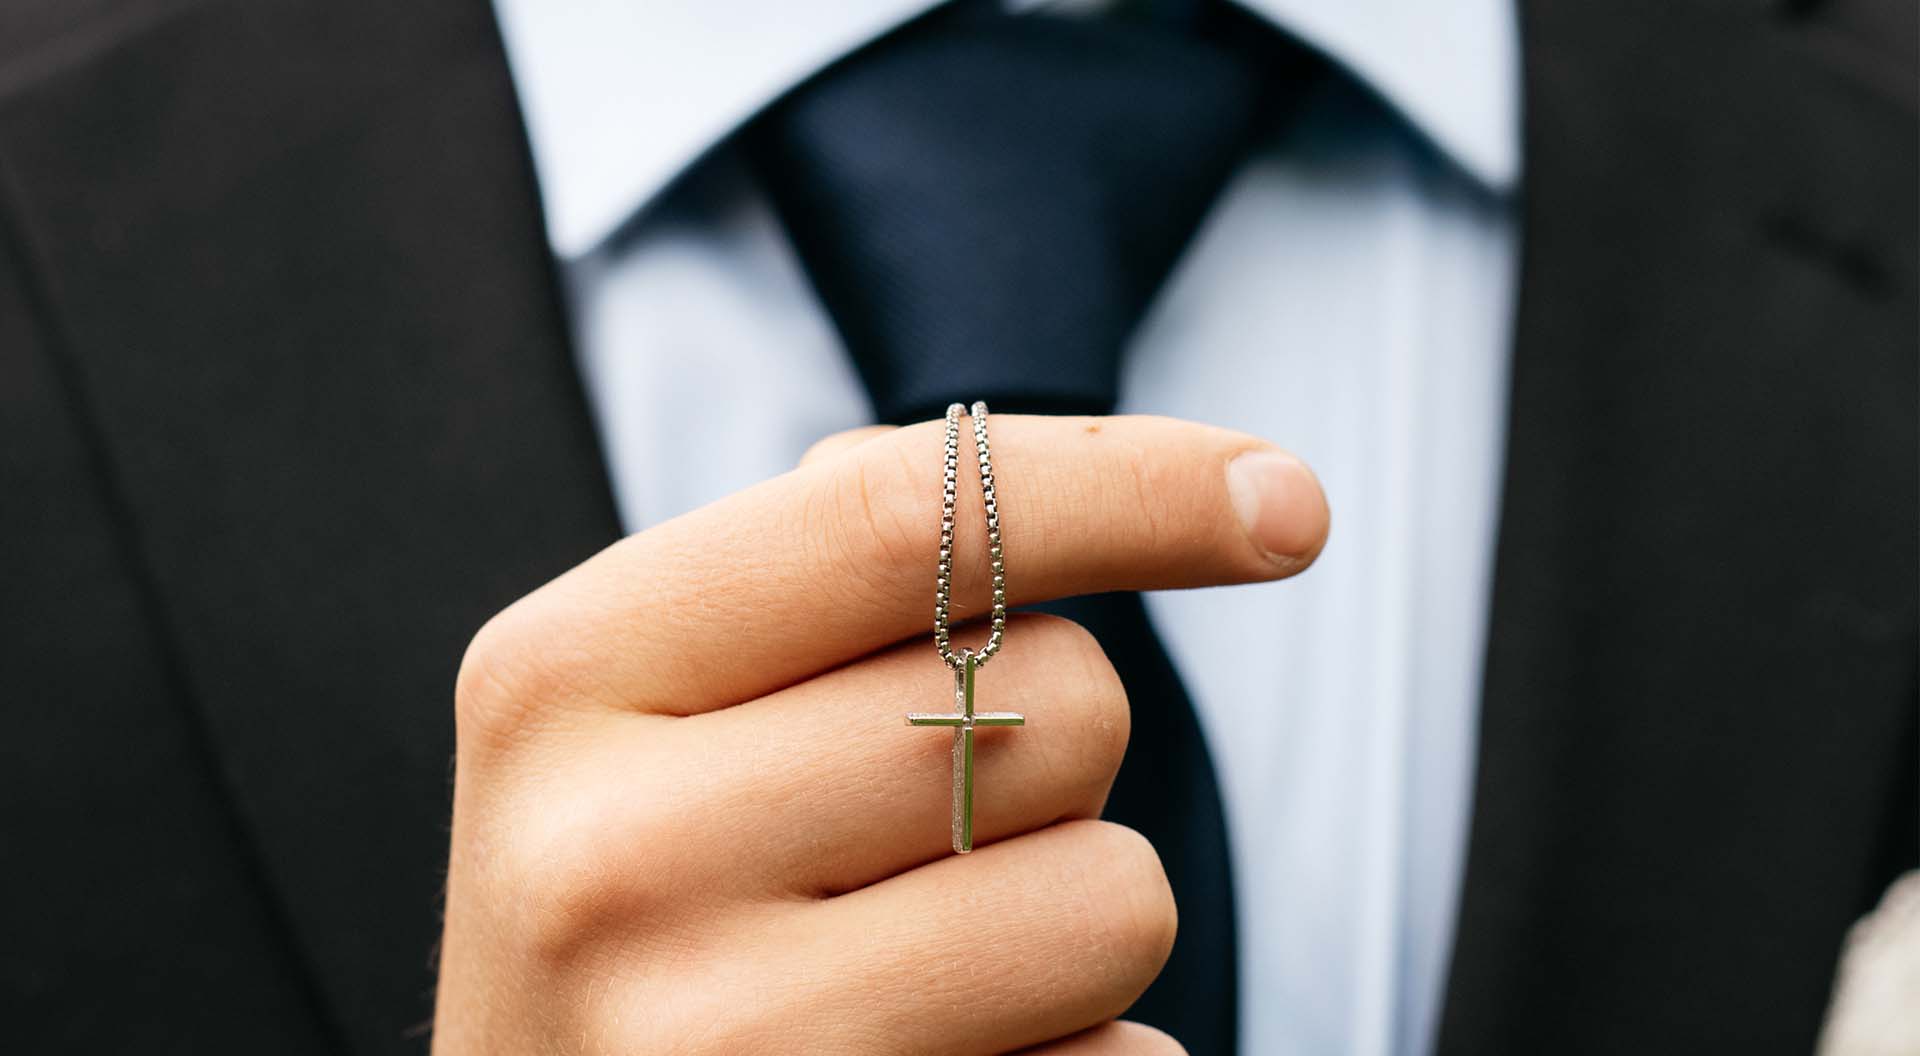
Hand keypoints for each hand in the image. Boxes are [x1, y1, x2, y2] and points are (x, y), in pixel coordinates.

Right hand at [431, 415, 1327, 1053]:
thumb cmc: (622, 911)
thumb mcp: (637, 712)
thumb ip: (810, 575)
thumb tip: (1076, 478)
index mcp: (561, 677)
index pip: (901, 514)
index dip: (1129, 483)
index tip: (1282, 499)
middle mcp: (610, 854)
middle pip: (1056, 696)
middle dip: (1057, 744)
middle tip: (921, 825)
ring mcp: (717, 1037)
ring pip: (1116, 891)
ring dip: (1076, 914)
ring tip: (924, 959)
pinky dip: (1077, 1051)